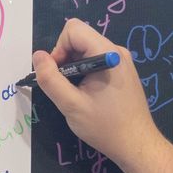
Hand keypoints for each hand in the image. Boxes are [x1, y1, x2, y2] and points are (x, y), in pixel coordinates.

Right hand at [30, 18, 164, 169]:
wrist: (135, 143)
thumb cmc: (105, 126)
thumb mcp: (71, 105)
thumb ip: (51, 79)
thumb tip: (37, 57)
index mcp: (107, 53)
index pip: (73, 29)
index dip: (58, 49)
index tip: (57, 75)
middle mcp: (115, 50)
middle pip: (79, 38)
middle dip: (64, 58)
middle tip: (64, 88)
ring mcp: (120, 59)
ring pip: (85, 49)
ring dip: (72, 67)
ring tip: (75, 93)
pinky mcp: (121, 70)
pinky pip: (95, 60)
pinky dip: (83, 72)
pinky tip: (87, 94)